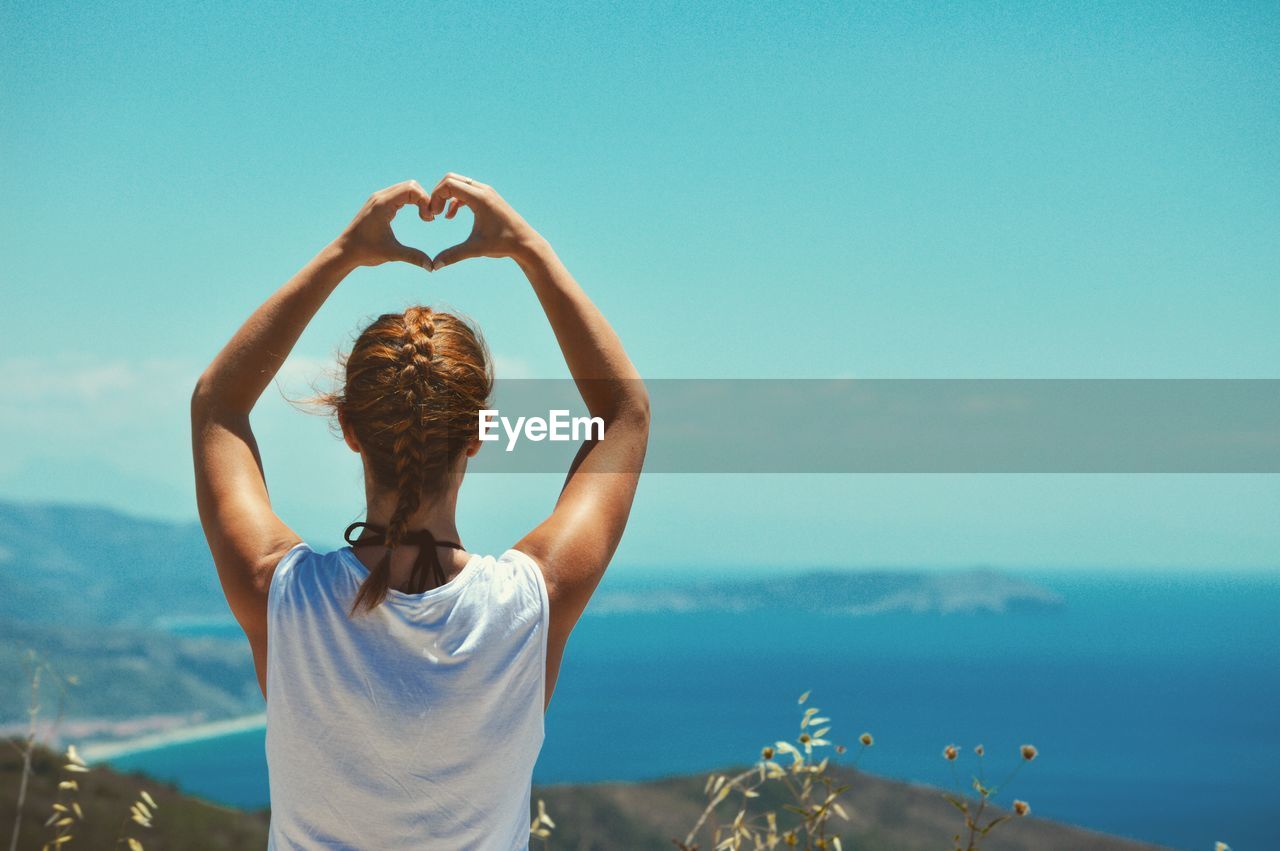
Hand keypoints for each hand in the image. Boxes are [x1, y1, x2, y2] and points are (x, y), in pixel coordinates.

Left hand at [333, 181, 432, 269]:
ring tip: (425, 217)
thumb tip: (432, 267)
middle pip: (411, 185)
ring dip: (419, 199)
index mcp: (383, 205)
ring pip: (406, 187)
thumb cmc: (365, 251)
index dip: (425, 201)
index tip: (429, 219)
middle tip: (429, 218)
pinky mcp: (379, 203)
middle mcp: (380, 197)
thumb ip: (413, 257)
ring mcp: (379, 198)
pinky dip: (412, 200)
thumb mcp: (391, 254)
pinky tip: (417, 214)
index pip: (411, 189)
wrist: (345, 251)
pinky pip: (400, 193)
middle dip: (424, 199)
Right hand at [426, 173, 542, 269]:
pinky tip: (451, 216)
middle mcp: (483, 190)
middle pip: (451, 178)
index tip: (433, 215)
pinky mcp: (488, 197)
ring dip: (446, 196)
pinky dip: (455, 199)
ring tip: (441, 215)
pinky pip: (465, 190)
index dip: (435, 197)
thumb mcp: (476, 249)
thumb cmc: (503, 245)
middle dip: (438, 194)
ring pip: (458, 183)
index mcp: (480, 198)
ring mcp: (486, 192)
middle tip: (434, 213)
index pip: (448, 184)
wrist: (525, 243)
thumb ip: (453, 255)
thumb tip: (434, 266)